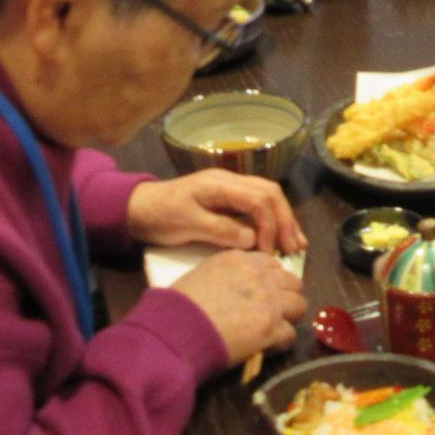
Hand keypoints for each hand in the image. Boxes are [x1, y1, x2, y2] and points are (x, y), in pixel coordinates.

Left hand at [127, 170, 306, 253]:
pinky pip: (257, 204)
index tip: (268, 253)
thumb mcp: (187, 225)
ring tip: (296, 243)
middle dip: (285, 220)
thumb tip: (253, 240)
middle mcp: (230, 180)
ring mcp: (230, 187)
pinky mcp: (227, 198)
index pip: (258, 199)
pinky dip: (271, 219)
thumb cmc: (160, 216)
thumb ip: (220, 230)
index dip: (269, 226)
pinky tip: (278, 236)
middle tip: (294, 248)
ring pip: (267, 196)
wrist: (137, 208)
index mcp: (220, 184)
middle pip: (270, 192)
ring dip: (283, 218)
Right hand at [168, 249, 308, 367]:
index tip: (262, 294)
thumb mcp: (202, 275)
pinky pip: (290, 335)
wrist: (174, 330)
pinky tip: (265, 348)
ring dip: (288, 318)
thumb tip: (236, 291)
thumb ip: (227, 277)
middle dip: (284, 297)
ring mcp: (268, 300)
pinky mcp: (270, 327)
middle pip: (292, 282)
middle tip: (271, 313)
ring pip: (299, 305)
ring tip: (272, 331)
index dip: (270, 281)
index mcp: (240, 259)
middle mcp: (259, 275)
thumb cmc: (177, 306)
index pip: (271, 264)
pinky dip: (279, 343)